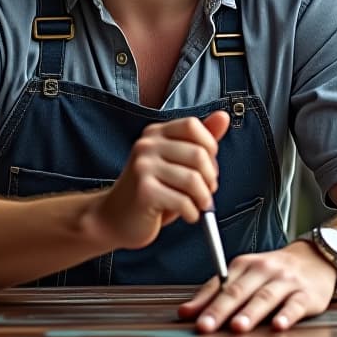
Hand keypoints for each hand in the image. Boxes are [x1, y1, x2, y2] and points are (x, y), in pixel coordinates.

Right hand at [92, 110, 230, 250]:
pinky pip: (183, 201)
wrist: (113, 219)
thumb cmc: (151, 191)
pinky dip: (193, 213)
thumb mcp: (176, 163)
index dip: (209, 147)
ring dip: (204, 199)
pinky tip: (188, 215)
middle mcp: (146, 145)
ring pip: (193, 179)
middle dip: (210, 178)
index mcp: (155, 134)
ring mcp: (143, 167)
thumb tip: (223, 117)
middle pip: (198, 153)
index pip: (192, 125)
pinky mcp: (144, 191)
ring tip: (199, 206)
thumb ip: (199, 141)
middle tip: (206, 192)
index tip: (207, 167)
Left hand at [177, 240, 336, 332]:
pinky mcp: (306, 294)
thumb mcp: (244, 275)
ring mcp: (285, 281)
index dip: (205, 303)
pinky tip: (279, 325)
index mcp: (244, 265)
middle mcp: (263, 270)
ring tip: (237, 327)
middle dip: (221, 310)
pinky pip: (295, 305)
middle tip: (206, 326)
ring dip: (250, 313)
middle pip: (238, 291)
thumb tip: (186, 312)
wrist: (315, 258)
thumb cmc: (274, 272)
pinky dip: (287, 315)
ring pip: (264, 297)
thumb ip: (215, 293)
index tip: (192, 319)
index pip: (221, 285)